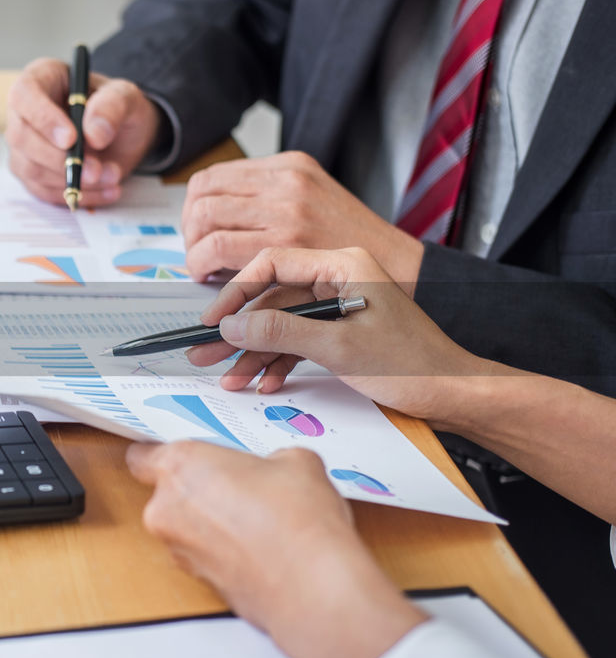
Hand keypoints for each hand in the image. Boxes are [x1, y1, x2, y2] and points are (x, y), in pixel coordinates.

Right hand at [6, 57, 161, 207]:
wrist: (122, 136)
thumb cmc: (117, 108)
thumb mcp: (126, 96)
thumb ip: (113, 106)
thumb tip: (94, 134)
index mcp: (41, 78)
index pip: (24, 95)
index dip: (43, 118)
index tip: (71, 139)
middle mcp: (24, 112)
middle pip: (20, 137)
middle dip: (59, 159)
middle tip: (96, 169)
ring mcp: (24, 145)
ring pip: (30, 168)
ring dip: (71, 180)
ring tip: (112, 176)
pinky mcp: (32, 173)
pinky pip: (43, 191)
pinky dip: (76, 195)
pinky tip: (106, 190)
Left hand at [127, 440, 425, 657]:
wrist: (313, 588)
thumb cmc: (298, 520)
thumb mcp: (295, 462)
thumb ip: (270, 460)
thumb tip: (277, 470)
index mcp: (179, 467)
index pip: (143, 456)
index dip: (161, 456)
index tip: (184, 457)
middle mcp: (166, 510)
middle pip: (169, 493)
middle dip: (201, 491)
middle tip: (242, 487)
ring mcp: (179, 551)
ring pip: (187, 527)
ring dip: (213, 523)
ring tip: (261, 521)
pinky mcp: (199, 582)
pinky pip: (205, 555)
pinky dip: (225, 551)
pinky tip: (262, 548)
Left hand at [181, 152, 423, 287]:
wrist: (398, 268)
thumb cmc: (352, 242)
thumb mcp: (316, 197)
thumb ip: (270, 197)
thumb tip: (218, 213)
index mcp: (289, 165)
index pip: (213, 177)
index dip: (192, 208)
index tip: (195, 231)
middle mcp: (285, 182)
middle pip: (203, 196)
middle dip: (188, 231)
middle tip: (194, 254)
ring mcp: (287, 211)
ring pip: (208, 223)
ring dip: (194, 252)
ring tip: (201, 270)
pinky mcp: (288, 244)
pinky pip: (225, 251)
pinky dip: (206, 268)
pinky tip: (213, 282)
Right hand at [187, 247, 492, 425]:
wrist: (453, 393)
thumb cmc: (411, 365)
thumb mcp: (338, 348)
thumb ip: (280, 333)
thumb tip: (230, 326)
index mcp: (343, 264)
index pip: (273, 264)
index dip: (236, 293)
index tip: (212, 321)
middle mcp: (338, 277)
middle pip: (271, 298)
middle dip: (238, 331)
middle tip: (204, 352)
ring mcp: (338, 304)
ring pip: (280, 323)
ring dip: (254, 353)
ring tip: (228, 377)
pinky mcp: (340, 329)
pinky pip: (297, 340)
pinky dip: (278, 361)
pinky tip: (262, 382)